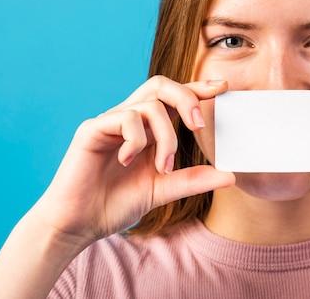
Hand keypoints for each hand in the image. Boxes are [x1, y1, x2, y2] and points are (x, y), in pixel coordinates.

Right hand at [35, 76, 234, 246]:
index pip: (174, 98)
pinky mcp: (92, 129)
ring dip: (165, 137)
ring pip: (149, 105)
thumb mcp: (163, 189)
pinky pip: (125, 118)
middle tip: (199, 125)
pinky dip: (136, 141)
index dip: (198, 89)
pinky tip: (127, 162)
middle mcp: (129, 119)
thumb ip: (193, 180)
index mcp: (147, 129)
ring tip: (162, 166)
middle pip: (161, 85)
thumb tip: (230, 176)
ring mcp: (110, 122)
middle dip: (187, 98)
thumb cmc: (116, 204)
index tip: (224, 87)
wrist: (79, 224)